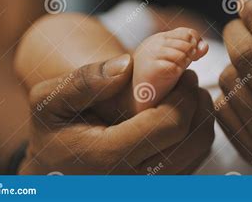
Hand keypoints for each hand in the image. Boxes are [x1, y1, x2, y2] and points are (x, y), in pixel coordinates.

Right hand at [19, 54, 214, 174]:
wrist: (54, 170)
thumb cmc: (53, 132)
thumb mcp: (50, 102)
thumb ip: (83, 81)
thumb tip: (126, 64)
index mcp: (110, 158)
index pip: (171, 125)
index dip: (184, 95)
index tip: (183, 73)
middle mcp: (135, 181)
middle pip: (193, 140)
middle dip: (197, 103)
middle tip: (188, 80)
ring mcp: (150, 188)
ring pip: (199, 153)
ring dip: (201, 119)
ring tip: (186, 95)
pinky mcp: (158, 187)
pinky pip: (194, 161)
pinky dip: (195, 135)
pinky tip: (180, 115)